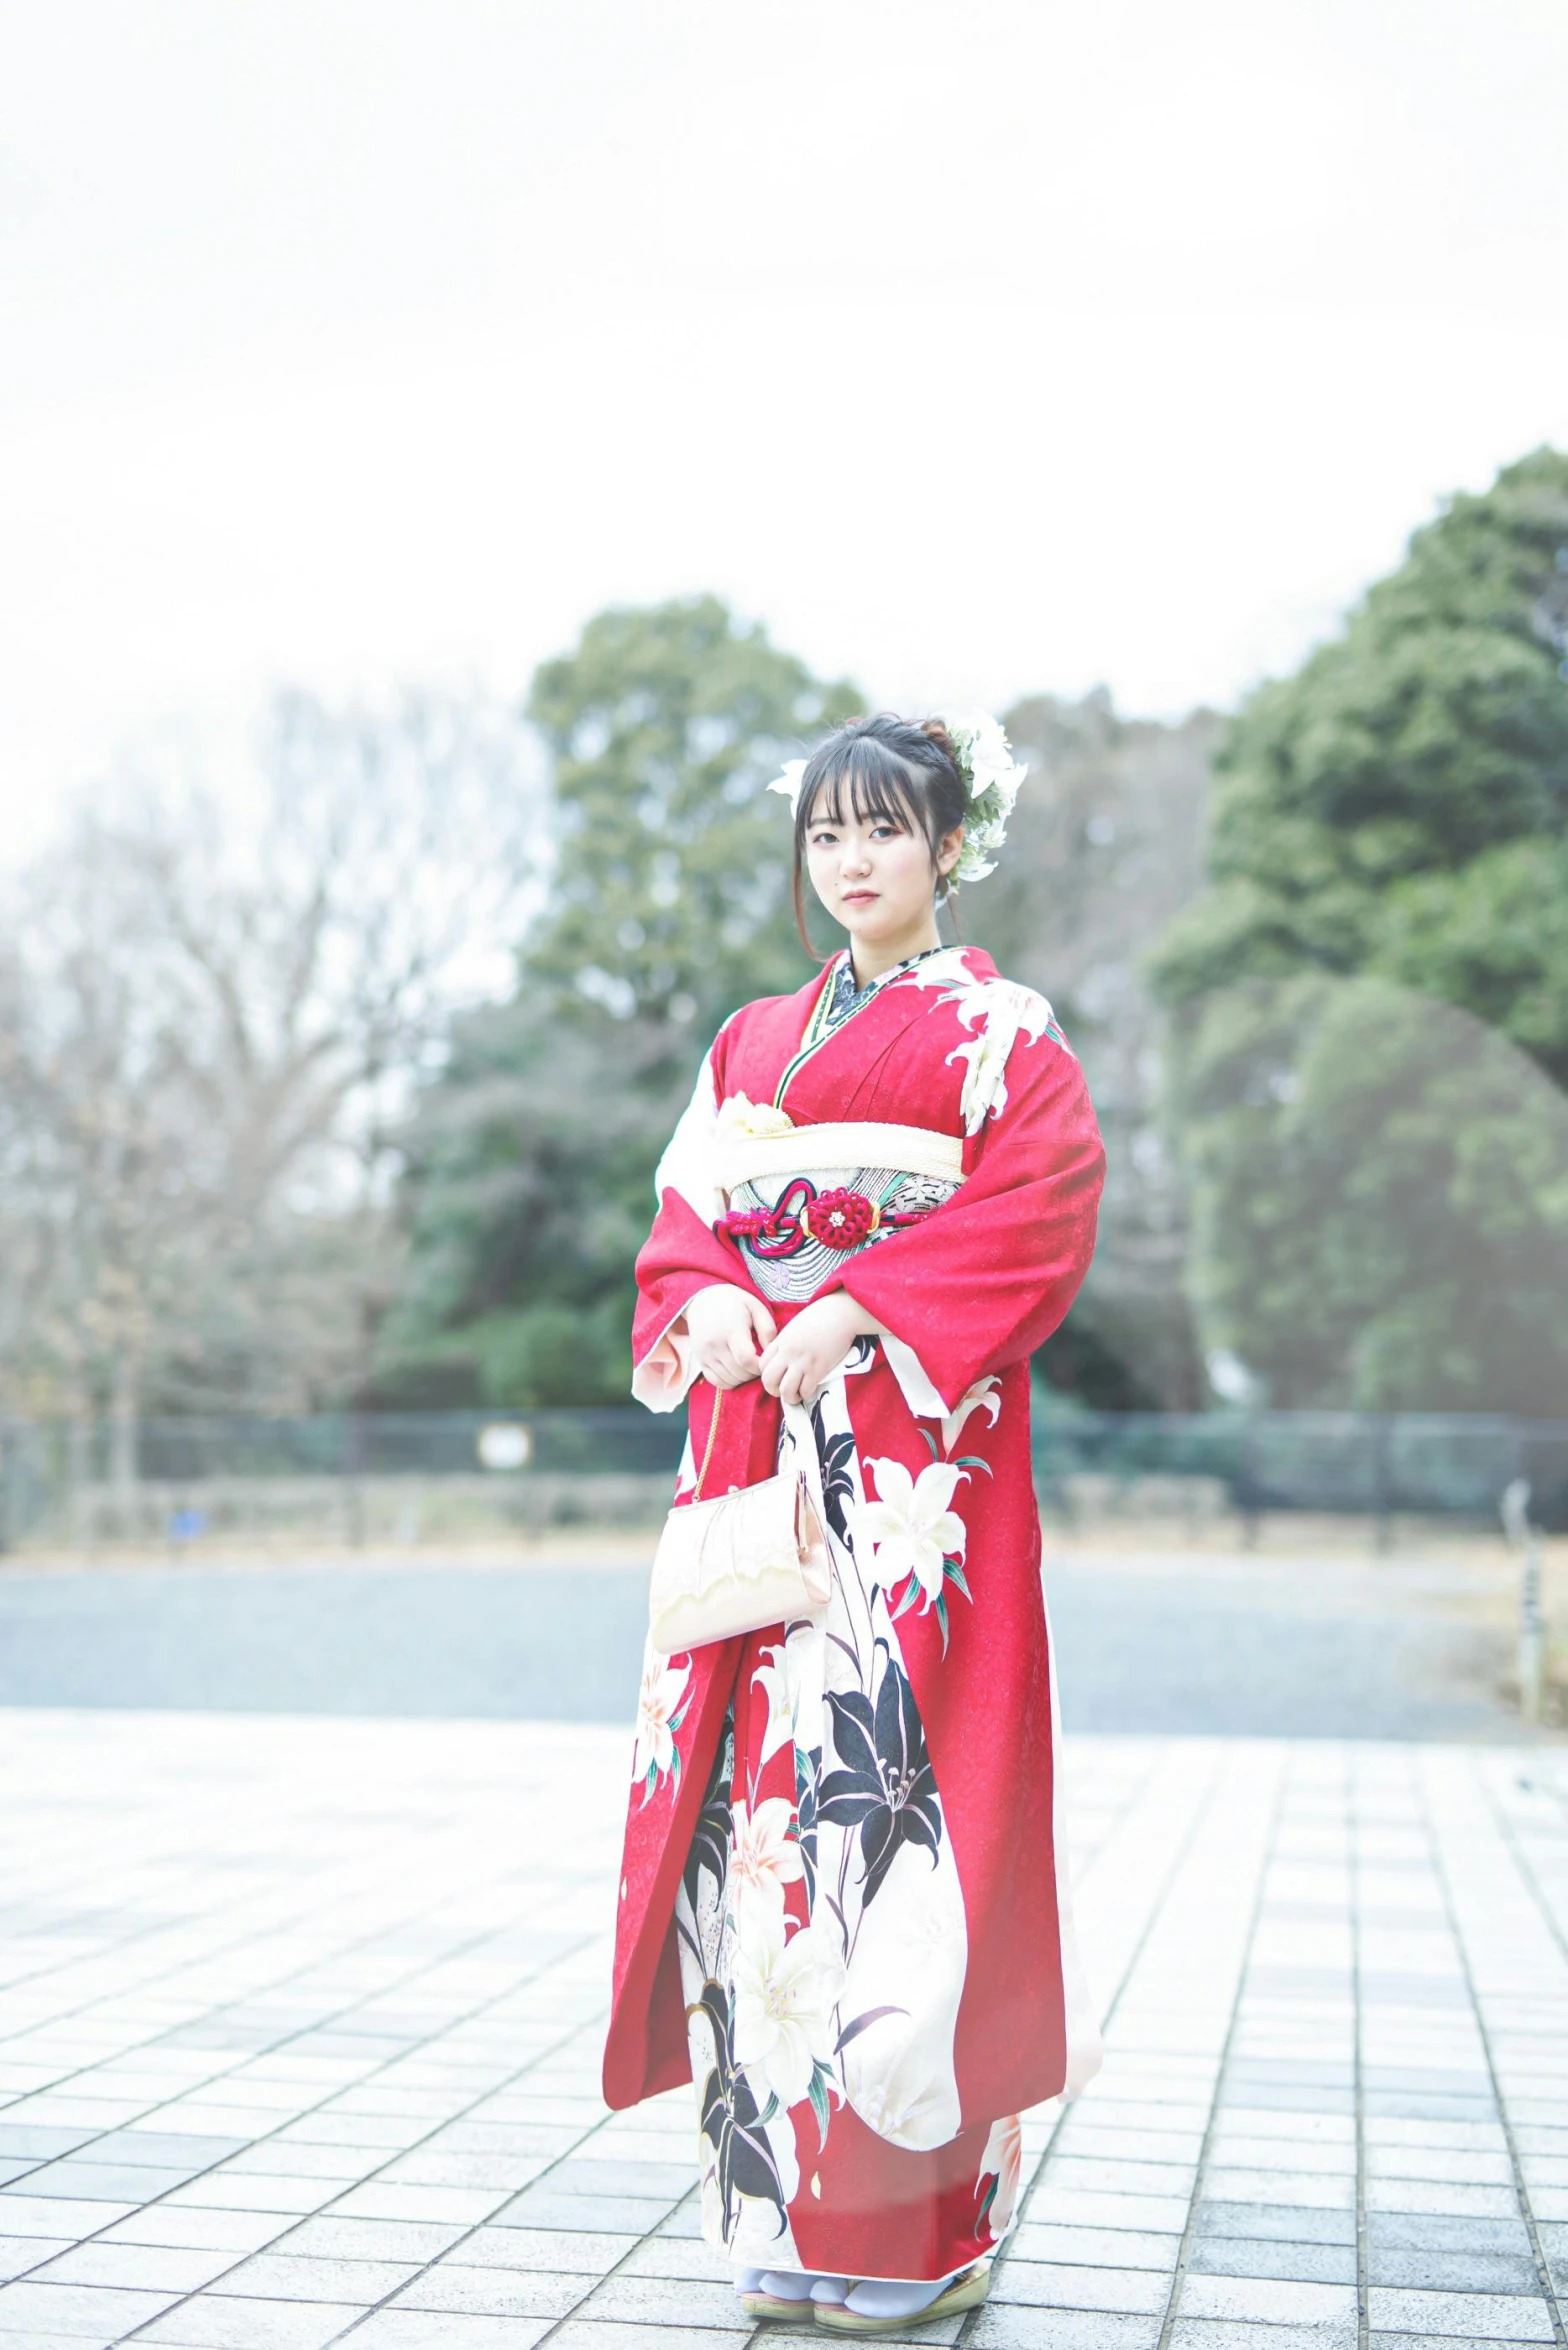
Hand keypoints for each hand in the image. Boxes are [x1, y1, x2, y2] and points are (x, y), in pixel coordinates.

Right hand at [682, 1283, 777, 1388]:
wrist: (703, 1299)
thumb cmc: (735, 1303)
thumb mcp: (756, 1307)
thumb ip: (767, 1329)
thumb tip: (772, 1353)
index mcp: (731, 1330)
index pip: (746, 1360)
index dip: (760, 1366)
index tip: (765, 1360)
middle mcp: (715, 1344)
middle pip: (739, 1372)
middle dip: (754, 1373)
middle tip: (759, 1363)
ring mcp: (705, 1354)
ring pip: (729, 1380)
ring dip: (743, 1378)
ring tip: (749, 1366)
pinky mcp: (700, 1360)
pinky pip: (716, 1381)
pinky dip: (730, 1381)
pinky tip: (737, 1371)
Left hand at [758, 1292, 881, 1407]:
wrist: (840, 1313)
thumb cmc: (820, 1318)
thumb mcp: (795, 1328)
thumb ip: (785, 1343)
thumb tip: (782, 1361)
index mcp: (780, 1341)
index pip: (762, 1365)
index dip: (768, 1376)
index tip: (778, 1378)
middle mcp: (788, 1352)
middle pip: (768, 1380)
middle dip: (774, 1390)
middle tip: (784, 1390)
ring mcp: (802, 1361)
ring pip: (785, 1390)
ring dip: (790, 1397)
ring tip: (797, 1395)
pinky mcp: (818, 1368)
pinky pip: (805, 1390)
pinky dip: (806, 1394)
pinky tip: (810, 1389)